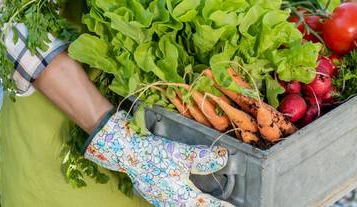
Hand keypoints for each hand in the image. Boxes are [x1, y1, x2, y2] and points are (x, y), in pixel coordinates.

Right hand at [84, 110, 233, 206]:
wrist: (124, 150)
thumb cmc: (152, 153)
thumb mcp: (180, 154)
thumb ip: (203, 158)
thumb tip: (224, 158)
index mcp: (180, 196)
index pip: (206, 205)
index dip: (221, 206)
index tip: (233, 206)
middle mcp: (171, 202)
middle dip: (209, 206)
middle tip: (223, 205)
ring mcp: (161, 199)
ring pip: (184, 205)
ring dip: (196, 203)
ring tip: (209, 201)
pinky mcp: (155, 194)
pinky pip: (174, 202)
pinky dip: (186, 200)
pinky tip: (188, 196)